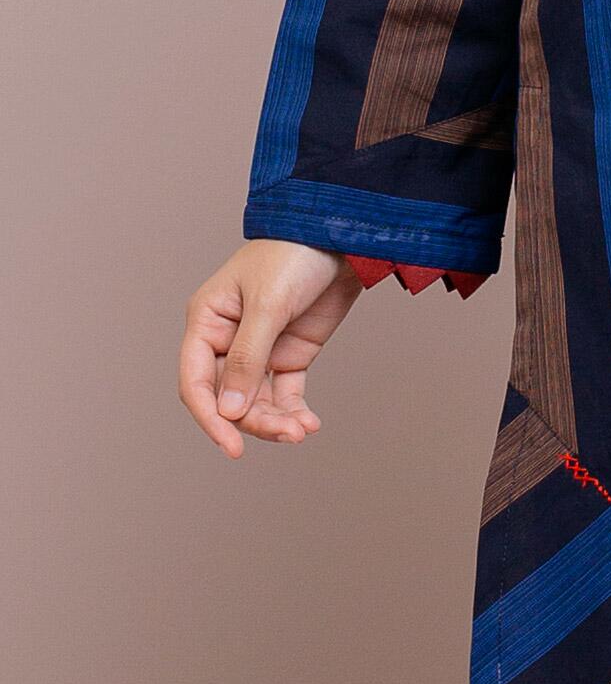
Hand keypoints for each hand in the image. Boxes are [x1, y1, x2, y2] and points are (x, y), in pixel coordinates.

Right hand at [179, 240, 362, 457]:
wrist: (341, 236)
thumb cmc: (293, 255)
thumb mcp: (268, 305)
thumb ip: (247, 358)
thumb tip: (228, 411)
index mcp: (207, 321)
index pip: (195, 382)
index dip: (211, 417)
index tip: (232, 447)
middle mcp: (227, 338)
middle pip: (228, 398)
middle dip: (255, 421)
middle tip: (288, 434)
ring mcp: (261, 348)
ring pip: (257, 401)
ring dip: (277, 420)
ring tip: (302, 430)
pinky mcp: (291, 353)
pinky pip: (285, 393)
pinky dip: (294, 411)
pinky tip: (309, 424)